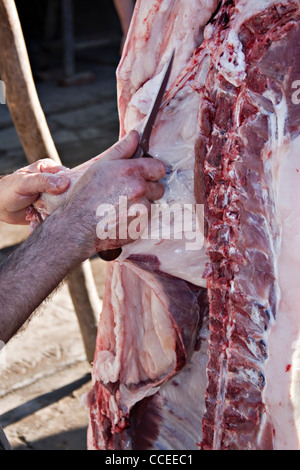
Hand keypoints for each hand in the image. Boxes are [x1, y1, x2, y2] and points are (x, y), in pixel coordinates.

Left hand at [0, 159, 69, 224]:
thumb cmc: (8, 191)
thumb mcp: (25, 183)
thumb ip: (44, 181)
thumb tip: (65, 183)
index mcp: (50, 169)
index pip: (68, 175)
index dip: (71, 185)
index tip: (63, 194)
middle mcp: (54, 182)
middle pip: (69, 191)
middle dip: (63, 201)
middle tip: (49, 206)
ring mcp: (53, 196)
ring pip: (65, 204)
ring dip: (56, 211)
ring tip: (42, 212)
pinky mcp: (51, 209)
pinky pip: (58, 214)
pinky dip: (52, 218)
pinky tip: (40, 218)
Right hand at [61, 130, 165, 258]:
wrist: (76, 227)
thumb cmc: (84, 196)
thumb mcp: (99, 167)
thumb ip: (121, 150)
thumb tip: (136, 135)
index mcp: (131, 171)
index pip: (159, 168)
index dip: (152, 172)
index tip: (143, 176)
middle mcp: (139, 189)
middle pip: (159, 188)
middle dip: (148, 190)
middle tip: (128, 194)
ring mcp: (141, 209)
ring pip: (152, 205)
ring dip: (142, 206)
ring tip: (121, 208)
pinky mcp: (141, 226)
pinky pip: (145, 220)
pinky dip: (136, 220)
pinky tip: (121, 219)